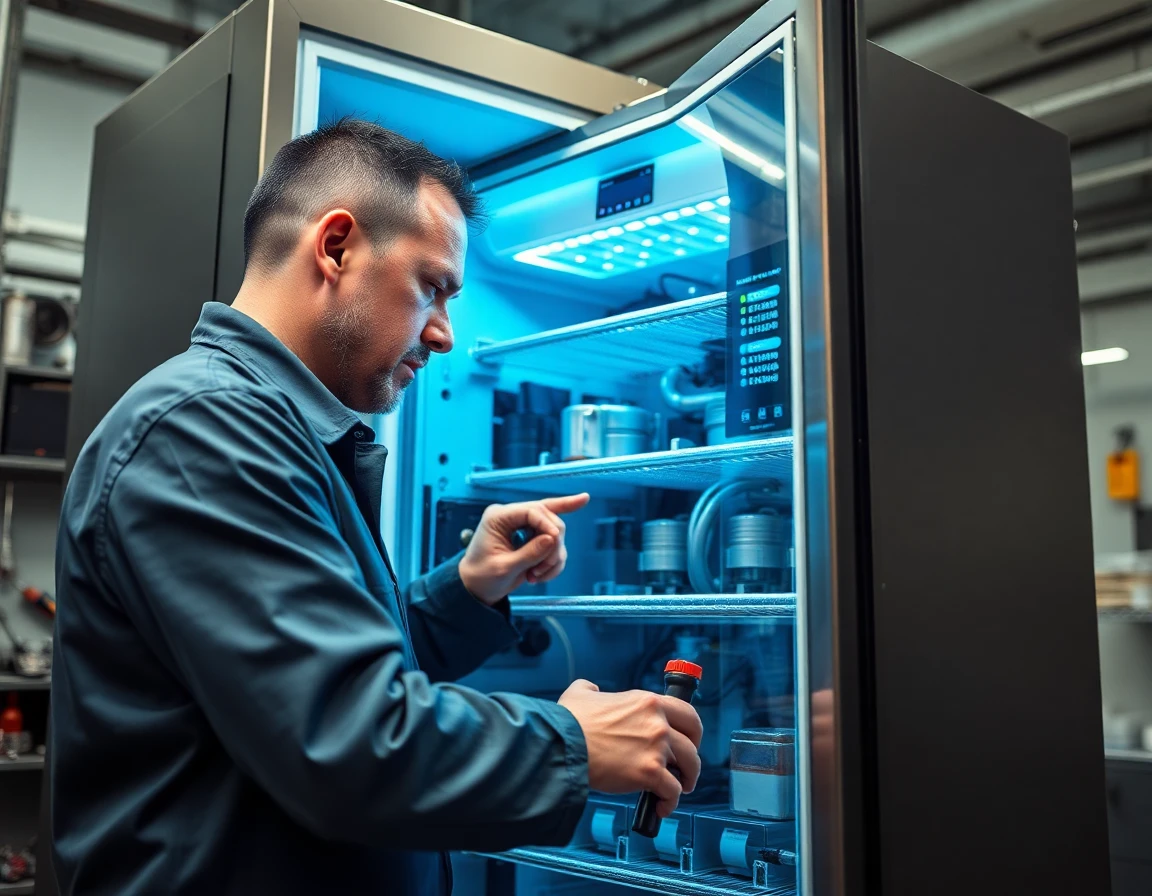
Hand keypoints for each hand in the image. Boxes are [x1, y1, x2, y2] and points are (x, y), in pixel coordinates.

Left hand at [458, 493, 589, 604]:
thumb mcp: (505, 568)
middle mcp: (512, 516)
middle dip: (554, 542)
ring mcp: (523, 526)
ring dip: (553, 556)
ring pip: (555, 531)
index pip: (531, 511)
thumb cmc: (483, 577)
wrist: (477, 588)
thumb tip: (553, 538)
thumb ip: (529, 553)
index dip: (547, 524)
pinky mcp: (532, 538)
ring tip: (536, 575)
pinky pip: (554, 544)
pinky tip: (541, 575)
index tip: (556, 540)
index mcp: (498, 517)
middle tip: (547, 565)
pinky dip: (553, 561)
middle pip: (547, 516)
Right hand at [558, 680, 702, 817]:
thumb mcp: (582, 692)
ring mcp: (656, 748)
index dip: (693, 731)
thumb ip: (593, 689)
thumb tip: (592, 691)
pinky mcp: (650, 772)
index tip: (689, 741)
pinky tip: (660, 806)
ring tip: (675, 790)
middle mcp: (658, 722)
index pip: (688, 713)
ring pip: (688, 768)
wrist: (562, 745)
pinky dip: (669, 802)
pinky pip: (673, 792)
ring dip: (685, 782)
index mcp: (647, 702)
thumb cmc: (569, 721)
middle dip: (691, 759)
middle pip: (692, 744)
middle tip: (683, 769)